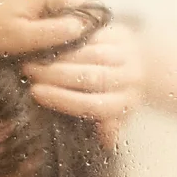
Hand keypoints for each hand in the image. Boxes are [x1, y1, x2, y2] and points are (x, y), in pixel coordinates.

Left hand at [0, 0, 86, 54]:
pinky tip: (33, 35)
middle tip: (52, 54)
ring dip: (58, 28)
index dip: (83, 36)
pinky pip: (52, 3)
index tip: (69, 56)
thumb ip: (58, 34)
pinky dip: (47, 21)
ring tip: (40, 46)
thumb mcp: (23, 39)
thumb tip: (86, 30)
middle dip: (70, 31)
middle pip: (80, 6)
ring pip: (67, 6)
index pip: (89, 10)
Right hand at [23, 23, 143, 146]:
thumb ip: (108, 128)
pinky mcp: (121, 34)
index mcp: (123, 105)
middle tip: (30, 73)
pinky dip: (71, 40)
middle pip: (89, 78)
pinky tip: (51, 43)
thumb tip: (105, 142)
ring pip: (91, 55)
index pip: (90, 105)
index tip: (36, 93)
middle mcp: (127, 79)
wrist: (145, 65)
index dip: (62, 99)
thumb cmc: (120, 96)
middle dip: (56, 75)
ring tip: (36, 57)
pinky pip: (94, 36)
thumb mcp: (117, 117)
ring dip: (60, 56)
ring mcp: (125, 55)